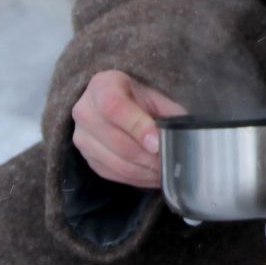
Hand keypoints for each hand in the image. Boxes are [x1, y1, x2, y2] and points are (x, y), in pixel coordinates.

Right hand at [70, 69, 185, 187]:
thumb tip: (184, 133)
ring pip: (116, 162)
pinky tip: (153, 176)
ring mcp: (82, 137)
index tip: (158, 143)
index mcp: (102, 86)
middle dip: (148, 156)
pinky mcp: (87, 157)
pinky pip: (112, 174)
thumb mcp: (153, 92)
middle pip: (117, 141)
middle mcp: (85, 111)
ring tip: (166, 171)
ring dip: (145, 171)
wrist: (112, 100)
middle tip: (171, 161)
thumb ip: (168, 109)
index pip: (114, 107)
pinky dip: (136, 178)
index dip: (138, 126)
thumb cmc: (137, 94)